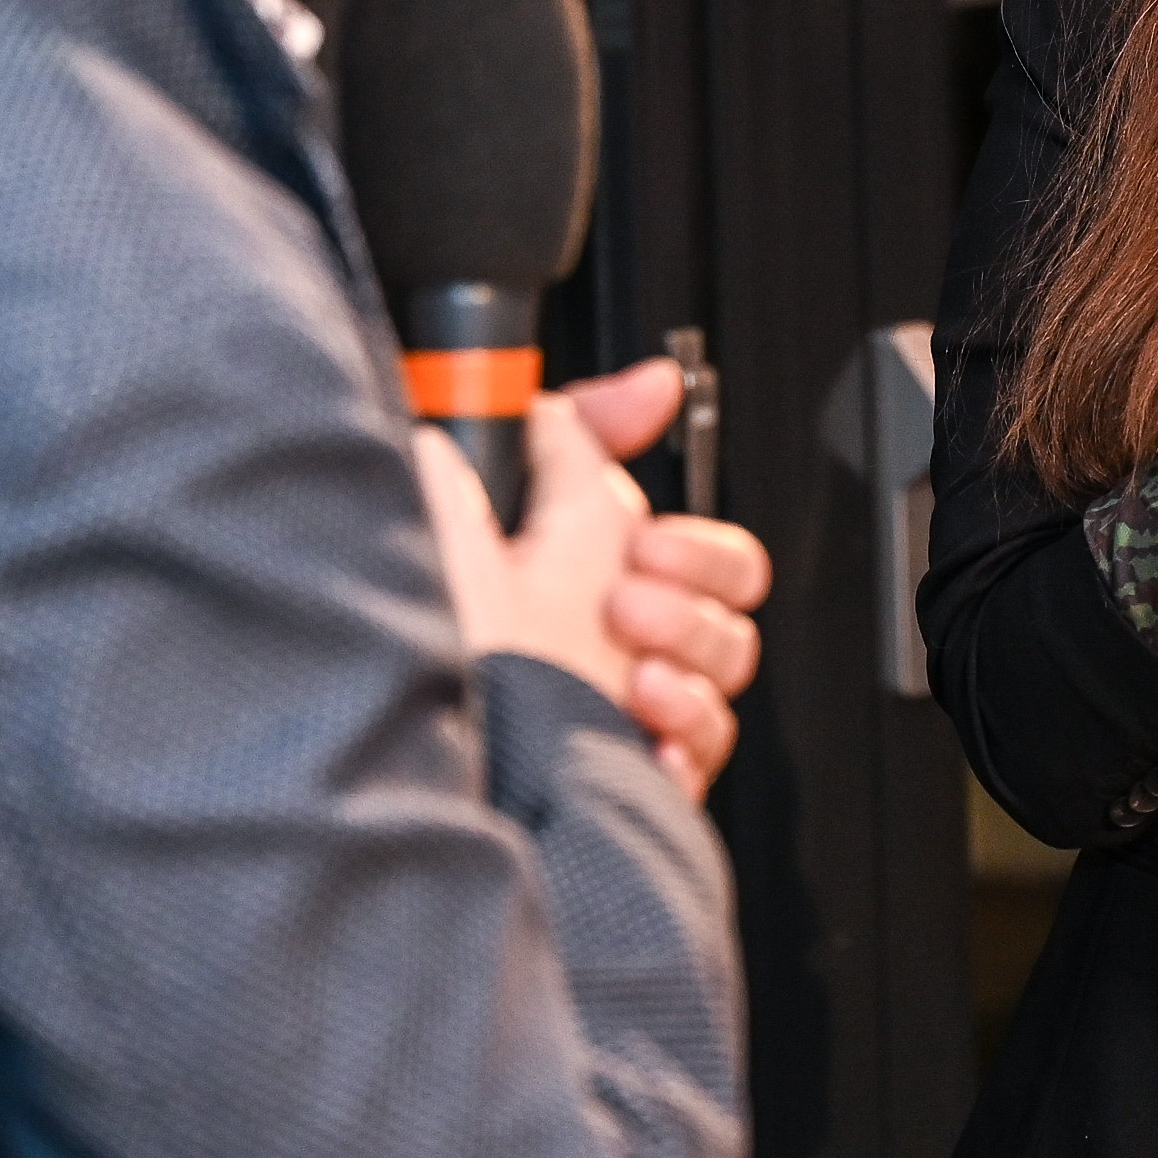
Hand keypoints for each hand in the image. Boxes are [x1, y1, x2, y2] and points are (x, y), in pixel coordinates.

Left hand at [419, 357, 769, 801]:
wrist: (422, 755)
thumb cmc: (439, 639)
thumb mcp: (492, 506)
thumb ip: (575, 433)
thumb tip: (651, 383)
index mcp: (603, 579)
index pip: (705, 551)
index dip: (695, 540)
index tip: (643, 540)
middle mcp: (627, 645)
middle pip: (735, 606)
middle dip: (697, 590)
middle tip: (628, 598)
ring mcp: (638, 711)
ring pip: (727, 674)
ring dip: (687, 659)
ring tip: (628, 669)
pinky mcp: (639, 773)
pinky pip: (703, 754)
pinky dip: (680, 738)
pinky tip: (640, 731)